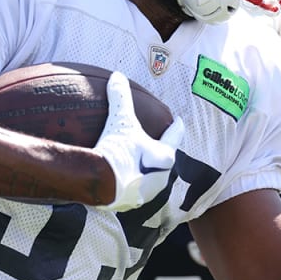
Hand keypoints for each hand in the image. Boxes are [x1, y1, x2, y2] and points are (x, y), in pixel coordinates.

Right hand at [93, 72, 183, 212]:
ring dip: (146, 171)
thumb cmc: (117, 151)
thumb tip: (117, 76)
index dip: (176, 127)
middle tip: (155, 143)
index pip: (174, 137)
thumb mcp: (120, 121)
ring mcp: (146, 193)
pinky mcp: (129, 203)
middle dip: (160, 153)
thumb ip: (121, 98)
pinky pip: (133, 190)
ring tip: (137, 163)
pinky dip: (129, 183)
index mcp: (164, 156)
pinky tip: (119, 180)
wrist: (100, 183)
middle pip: (164, 160)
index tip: (180, 120)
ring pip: (150, 178)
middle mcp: (160, 177)